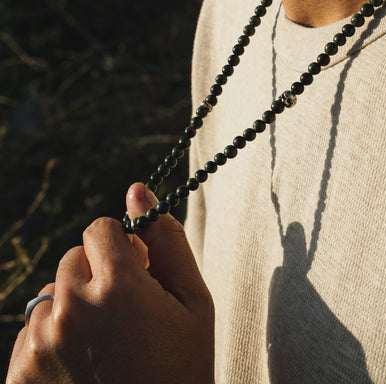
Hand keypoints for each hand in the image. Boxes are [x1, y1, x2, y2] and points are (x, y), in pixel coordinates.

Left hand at [6, 183, 214, 383]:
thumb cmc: (181, 370)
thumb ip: (167, 241)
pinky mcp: (20, 374)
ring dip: (73, 306)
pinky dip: (53, 338)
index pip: (100, 228)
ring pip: (51, 293)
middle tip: (123, 313)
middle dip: (97, 274)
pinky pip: (32, 330)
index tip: (135, 271)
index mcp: (118, 285)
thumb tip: (138, 190)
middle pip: (74, 258)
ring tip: (103, 345)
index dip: (121, 247)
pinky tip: (83, 366)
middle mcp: (71, 308)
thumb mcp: (194, 303)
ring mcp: (41, 343)